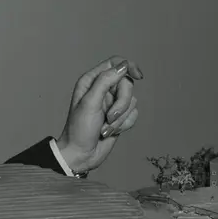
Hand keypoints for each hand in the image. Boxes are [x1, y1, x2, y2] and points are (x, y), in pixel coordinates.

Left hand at [56, 56, 142, 176]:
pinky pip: (133, 114)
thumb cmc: (79, 129)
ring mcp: (112, 103)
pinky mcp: (119, 116)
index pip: (114, 63)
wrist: (81, 155)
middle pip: (127, 84)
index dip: (128, 66)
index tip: (138, 75)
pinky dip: (123, 124)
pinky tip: (110, 131)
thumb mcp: (90, 102)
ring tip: (105, 127)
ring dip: (120, 118)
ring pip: (131, 101)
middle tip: (109, 116)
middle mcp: (102, 89)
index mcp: (91, 81)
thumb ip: (105, 81)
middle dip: (121, 103)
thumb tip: (123, 67)